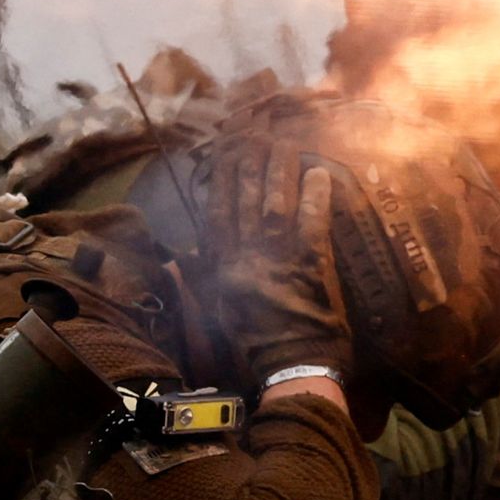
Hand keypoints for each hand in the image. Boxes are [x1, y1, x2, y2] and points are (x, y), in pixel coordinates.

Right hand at [203, 125, 349, 383]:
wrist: (292, 369)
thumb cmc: (257, 341)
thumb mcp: (220, 309)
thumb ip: (202, 277)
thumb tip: (182, 253)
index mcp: (224, 268)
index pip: (218, 212)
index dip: (220, 177)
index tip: (224, 147)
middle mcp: (247, 259)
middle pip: (245, 201)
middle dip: (249, 161)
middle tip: (256, 131)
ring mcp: (279, 263)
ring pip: (275, 206)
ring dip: (280, 171)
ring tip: (285, 143)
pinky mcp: (313, 268)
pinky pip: (312, 225)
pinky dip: (314, 198)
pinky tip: (318, 173)